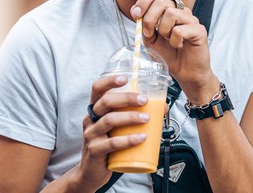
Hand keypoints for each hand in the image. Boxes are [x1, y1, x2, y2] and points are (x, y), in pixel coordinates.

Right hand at [76, 74, 150, 189]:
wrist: (91, 173)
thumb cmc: (107, 148)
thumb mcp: (116, 130)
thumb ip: (131, 119)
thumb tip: (161, 109)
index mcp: (95, 111)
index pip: (97, 90)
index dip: (109, 81)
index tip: (125, 78)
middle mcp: (90, 120)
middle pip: (105, 102)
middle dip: (126, 98)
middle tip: (144, 100)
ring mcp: (91, 135)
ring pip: (109, 120)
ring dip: (130, 117)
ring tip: (146, 119)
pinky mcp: (95, 150)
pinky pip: (112, 143)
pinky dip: (128, 140)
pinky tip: (141, 138)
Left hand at [131, 0, 217, 98]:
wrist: (184, 72)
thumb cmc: (168, 54)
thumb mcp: (150, 39)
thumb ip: (143, 25)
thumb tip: (137, 13)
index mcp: (168, 10)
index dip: (143, 2)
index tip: (135, 15)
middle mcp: (181, 11)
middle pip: (161, 1)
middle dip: (149, 19)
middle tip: (150, 34)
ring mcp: (191, 19)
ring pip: (171, 14)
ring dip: (163, 30)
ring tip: (168, 40)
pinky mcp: (199, 30)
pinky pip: (180, 30)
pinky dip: (174, 40)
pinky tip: (179, 45)